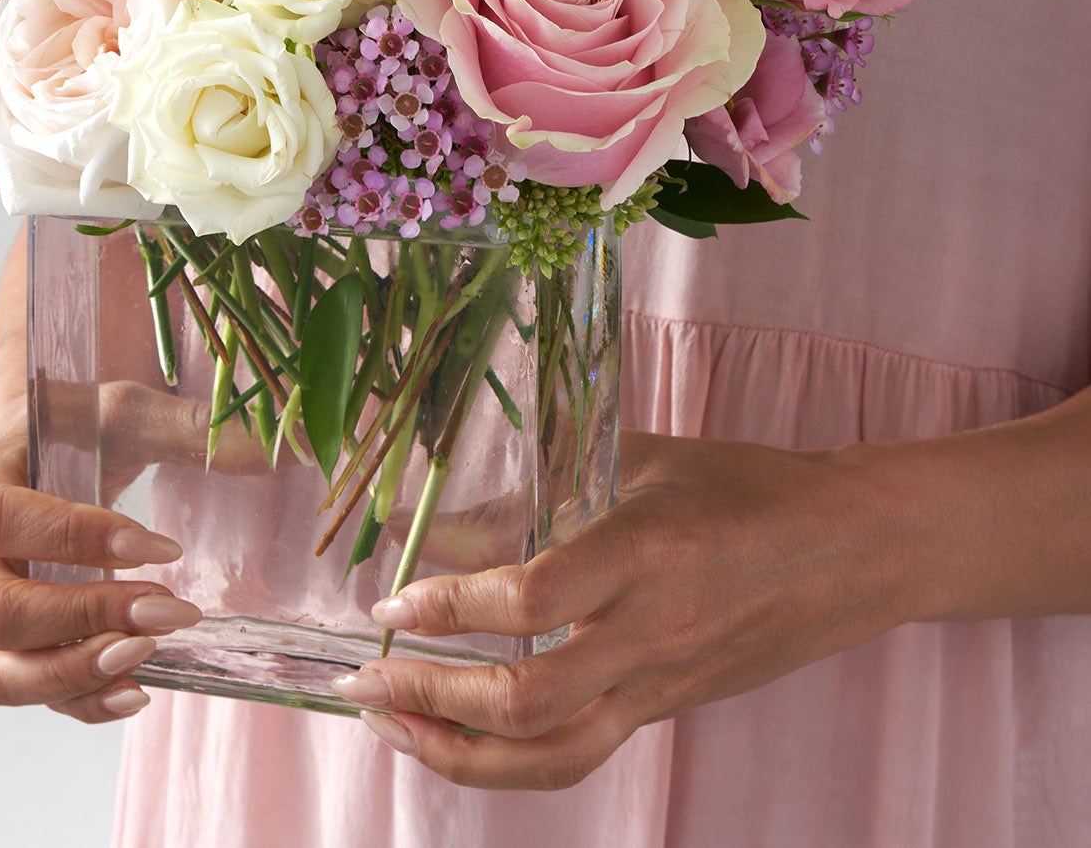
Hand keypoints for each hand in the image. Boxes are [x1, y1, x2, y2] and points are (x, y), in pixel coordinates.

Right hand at [0, 426, 201, 722]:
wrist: (42, 447)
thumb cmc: (78, 426)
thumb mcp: (127, 410)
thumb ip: (191, 426)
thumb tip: (281, 448)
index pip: (2, 519)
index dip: (77, 539)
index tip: (161, 546)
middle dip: (86, 617)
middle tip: (168, 611)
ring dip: (75, 672)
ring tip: (148, 657)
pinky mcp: (4, 646)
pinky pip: (26, 692)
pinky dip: (79, 701)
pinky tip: (138, 690)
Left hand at [331, 430, 906, 788]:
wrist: (848, 550)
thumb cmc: (740, 487)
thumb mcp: (637, 460)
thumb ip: (540, 492)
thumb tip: (438, 524)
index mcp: (646, 550)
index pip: (534, 596)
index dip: (453, 605)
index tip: (395, 598)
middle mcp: (651, 630)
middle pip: (530, 700)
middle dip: (433, 696)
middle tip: (368, 674)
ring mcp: (660, 683)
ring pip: (551, 754)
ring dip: (459, 751)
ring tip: (392, 724)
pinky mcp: (664, 709)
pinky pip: (577, 752)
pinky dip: (504, 756)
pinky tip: (455, 733)